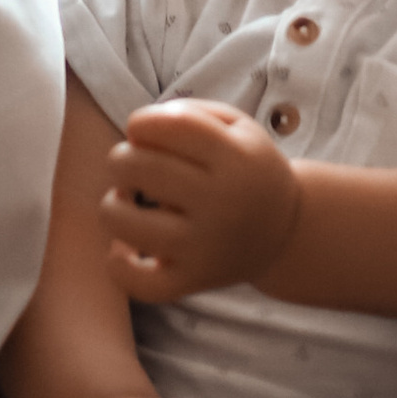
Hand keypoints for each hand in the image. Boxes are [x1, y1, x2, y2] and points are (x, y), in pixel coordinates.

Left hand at [103, 98, 301, 301]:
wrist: (284, 232)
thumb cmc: (246, 170)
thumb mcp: (237, 127)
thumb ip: (188, 114)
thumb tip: (137, 132)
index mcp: (235, 158)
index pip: (170, 126)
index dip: (141, 122)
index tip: (141, 130)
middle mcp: (220, 203)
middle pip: (140, 168)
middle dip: (121, 158)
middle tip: (132, 162)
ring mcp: (205, 246)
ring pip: (125, 223)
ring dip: (113, 204)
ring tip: (124, 198)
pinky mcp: (192, 280)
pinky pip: (138, 283)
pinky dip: (119, 264)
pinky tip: (123, 246)